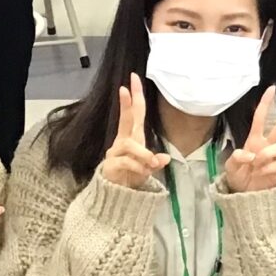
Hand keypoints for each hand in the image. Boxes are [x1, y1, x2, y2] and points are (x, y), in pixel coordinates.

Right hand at [100, 73, 169, 187]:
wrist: (116, 196)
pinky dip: (138, 167)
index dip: (134, 97)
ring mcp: (115, 153)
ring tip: (152, 163)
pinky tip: (145, 172)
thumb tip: (164, 158)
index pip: (134, 113)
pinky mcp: (110, 166)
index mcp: (131, 137)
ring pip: (129, 145)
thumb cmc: (132, 176)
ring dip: (143, 153)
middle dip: (127, 103)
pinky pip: (126, 162)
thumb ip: (154, 161)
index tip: (133, 80)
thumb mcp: (148, 167)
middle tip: (126, 87)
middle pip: (126, 119)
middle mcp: (122, 141)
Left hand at [224, 86, 275, 192]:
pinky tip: (261, 177)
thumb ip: (236, 157)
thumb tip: (251, 154)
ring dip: (267, 155)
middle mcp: (266, 146)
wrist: (244, 196)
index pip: (260, 118)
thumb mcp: (230, 166)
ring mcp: (275, 158)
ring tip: (256, 166)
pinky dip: (266, 171)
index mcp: (254, 140)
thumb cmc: (237, 177)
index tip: (271, 89)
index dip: (265, 103)